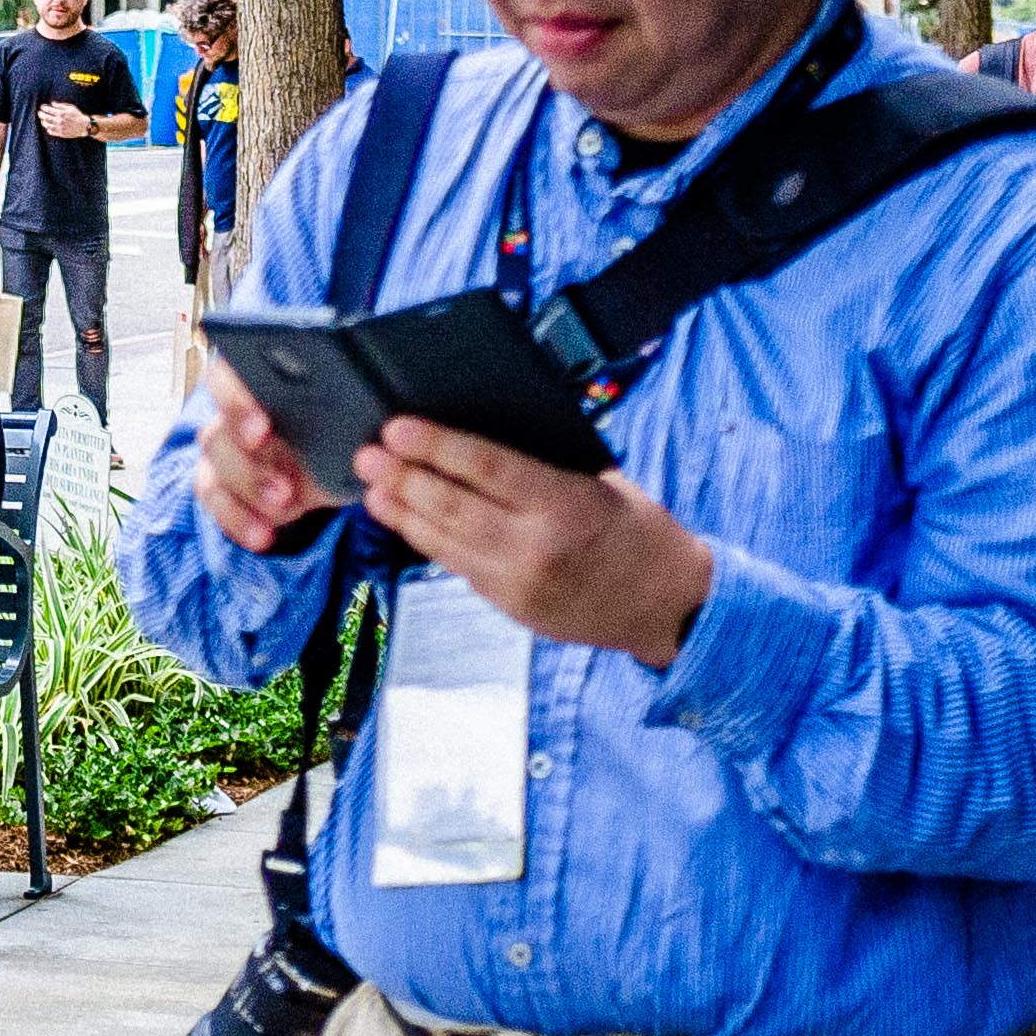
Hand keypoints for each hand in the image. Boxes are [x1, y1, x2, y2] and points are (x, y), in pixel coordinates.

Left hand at [37, 102, 92, 139]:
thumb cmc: (77, 115)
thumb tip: (52, 103)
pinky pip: (50, 131)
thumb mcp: (70, 107)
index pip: (49, 110)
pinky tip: (48, 126)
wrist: (84, 126)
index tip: (42, 107)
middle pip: (45, 118)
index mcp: (61, 113)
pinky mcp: (60, 134)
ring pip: (46, 125)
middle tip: (39, 112)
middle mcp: (59, 121)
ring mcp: (59, 128)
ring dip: (43, 121)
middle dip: (41, 114)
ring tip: (43, 119)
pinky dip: (48, 128)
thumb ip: (60, 105)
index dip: (44, 108)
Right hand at [193, 358, 348, 550]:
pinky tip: (263, 537)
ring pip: (213, 472)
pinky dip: (239, 522)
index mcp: (260, 385)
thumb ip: (351, 409)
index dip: (236, 402)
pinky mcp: (222, 487)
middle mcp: (234, 418)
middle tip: (285, 489)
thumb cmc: (338, 430)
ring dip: (249, 494)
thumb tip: (378, 412)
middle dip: (247, 465)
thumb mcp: (351, 418)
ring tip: (286, 507)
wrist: (336, 464)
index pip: (227, 379)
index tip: (263, 429)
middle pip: (217, 435)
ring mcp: (225, 454)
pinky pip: (217, 503)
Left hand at [355, 417, 715, 666]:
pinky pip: (458, 566)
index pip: (488, 470)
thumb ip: (546, 465)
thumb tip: (481, 434)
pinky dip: (428, 540)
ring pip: (444, 544)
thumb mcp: (604, 484)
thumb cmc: (639, 532)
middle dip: (403, 478)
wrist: (668, 606)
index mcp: (566, 505)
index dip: (437, 447)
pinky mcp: (510, 606)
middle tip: (367, 455)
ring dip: (402, 513)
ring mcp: (518, 583)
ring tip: (372, 487)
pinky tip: (405, 520)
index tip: (397, 428)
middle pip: (453, 508)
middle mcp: (536, 547)